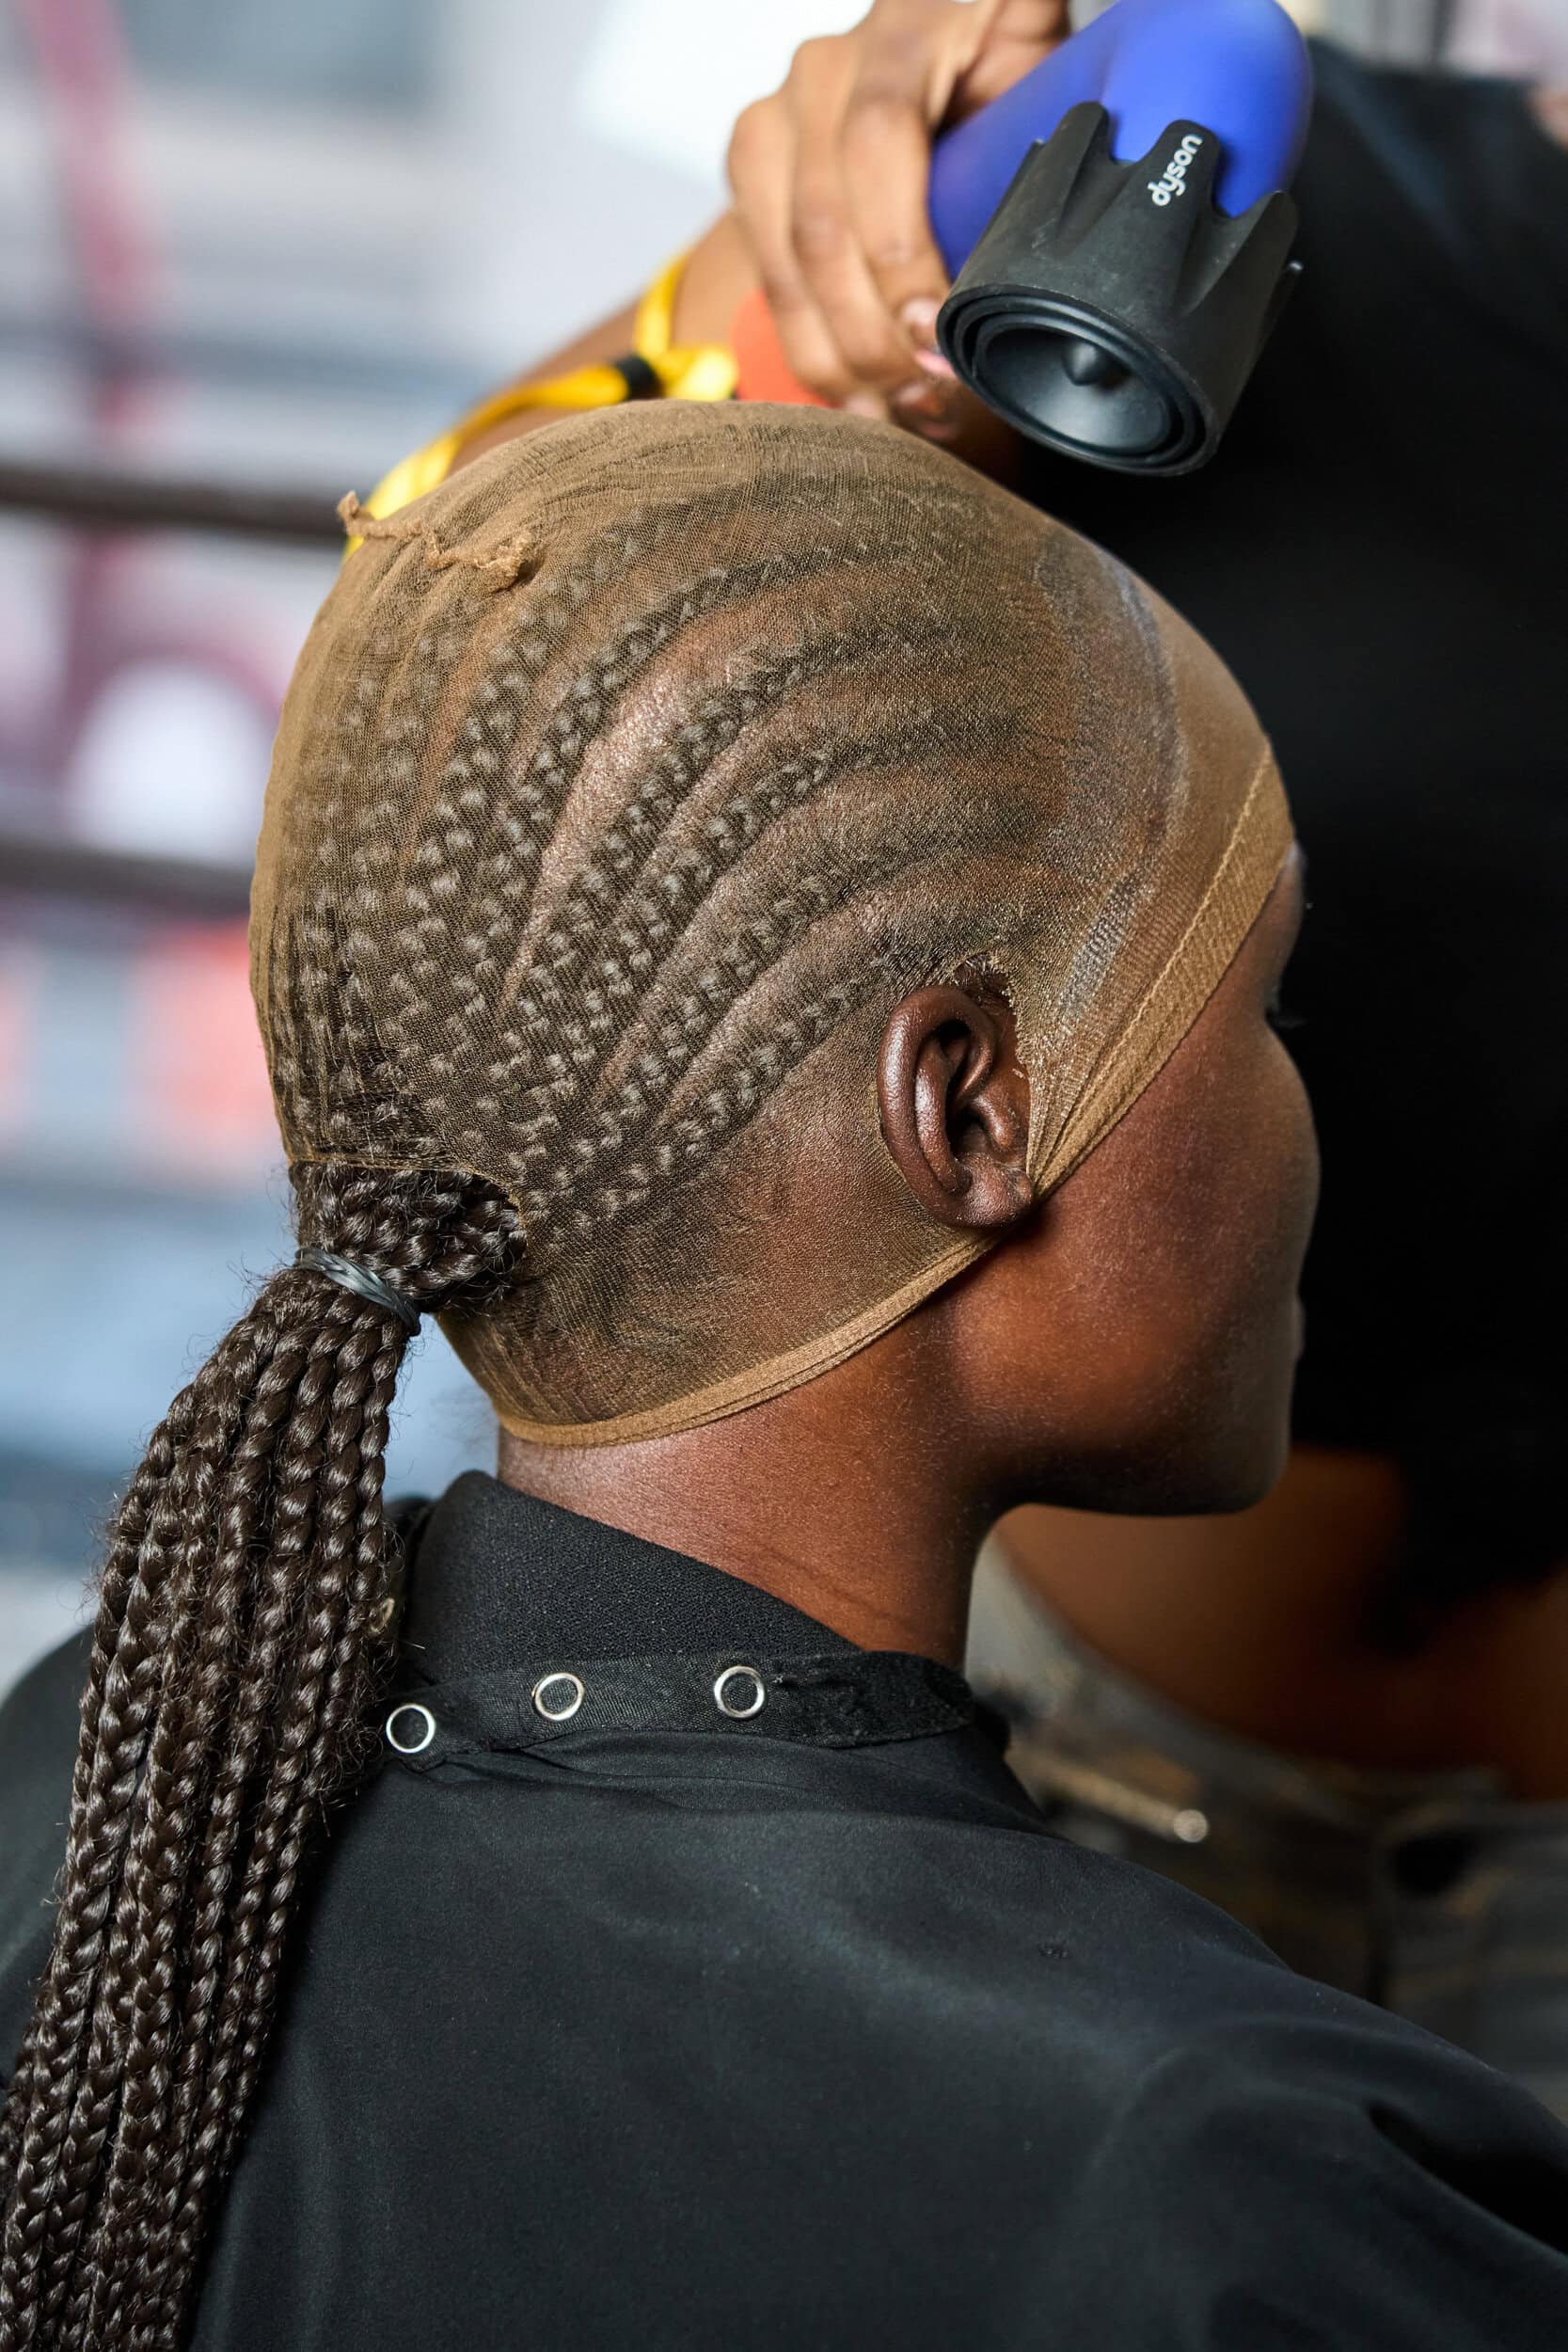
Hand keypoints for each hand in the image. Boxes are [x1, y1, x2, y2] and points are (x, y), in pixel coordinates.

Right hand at [726, 0, 1069, 431]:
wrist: (953, 33)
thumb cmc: (1004, 63)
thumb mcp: (1038, 77)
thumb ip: (1031, 143)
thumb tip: (1038, 271)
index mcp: (904, 26)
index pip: (875, 144)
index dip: (898, 252)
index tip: (935, 334)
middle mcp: (824, 68)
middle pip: (820, 224)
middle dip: (872, 334)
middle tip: (928, 396)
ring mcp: (779, 118)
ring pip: (785, 262)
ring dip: (839, 358)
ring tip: (895, 414)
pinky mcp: (757, 173)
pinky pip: (769, 278)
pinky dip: (811, 350)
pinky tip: (853, 400)